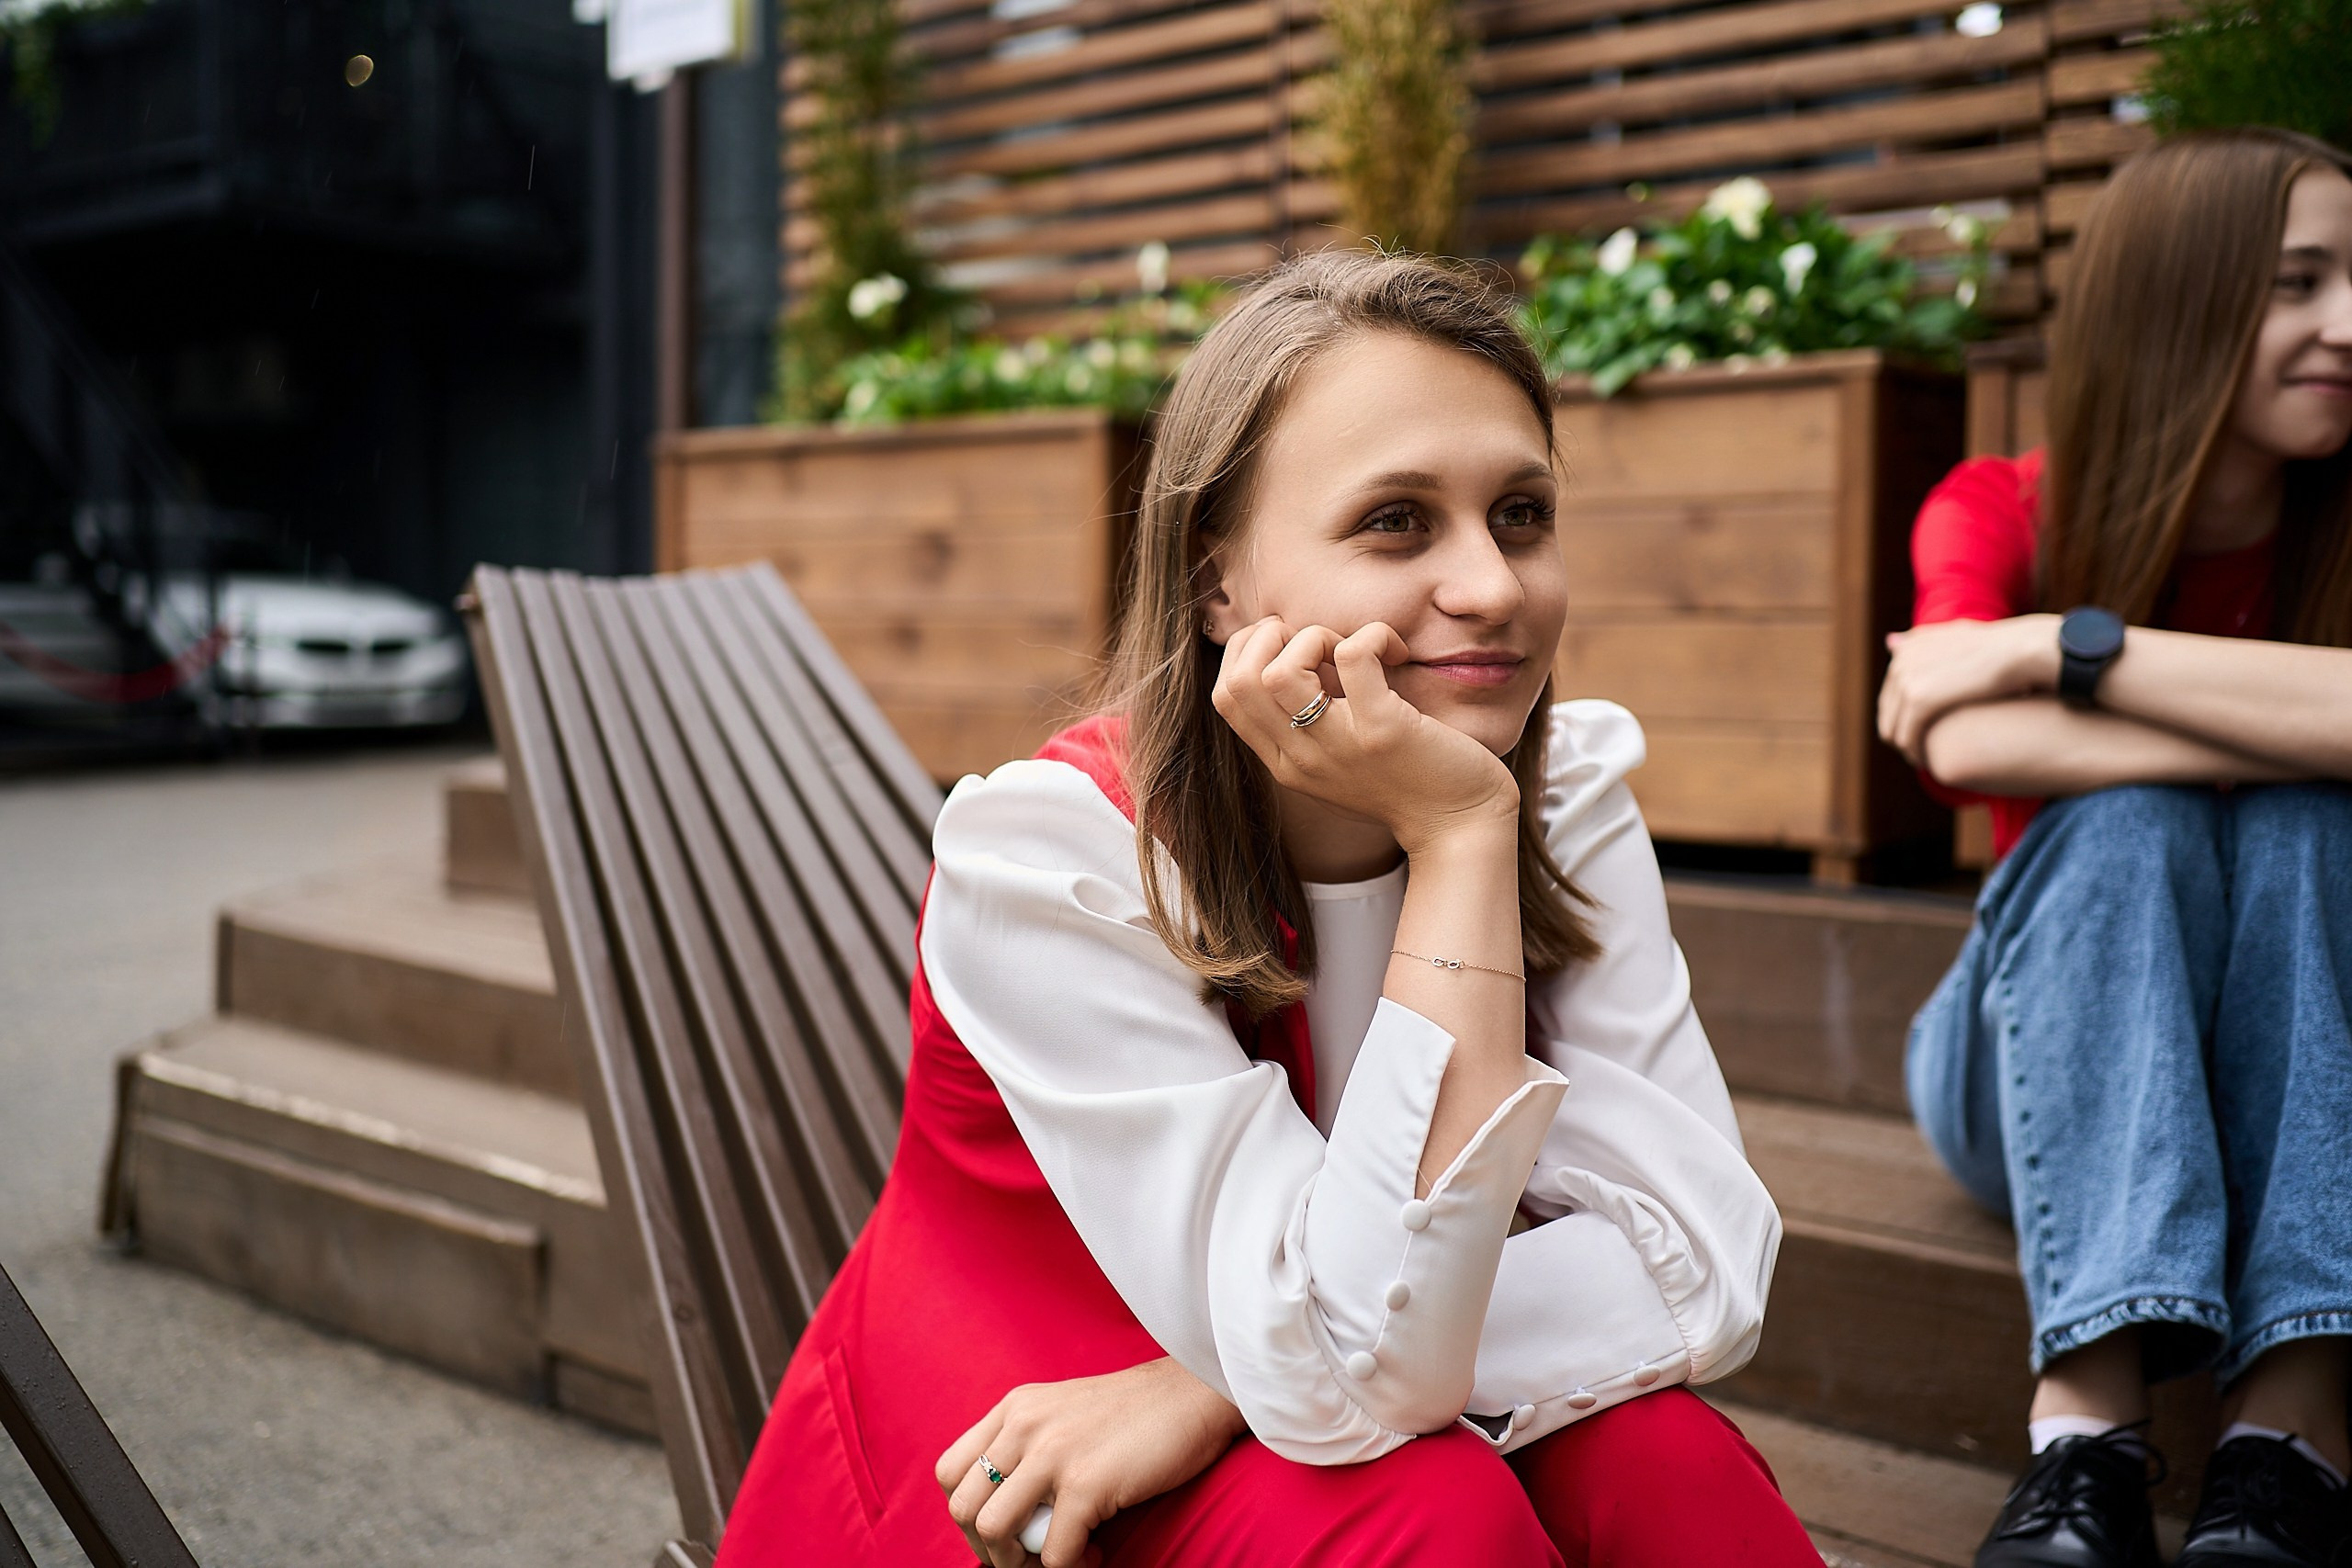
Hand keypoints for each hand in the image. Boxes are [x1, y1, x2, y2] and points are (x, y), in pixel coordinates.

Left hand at [936, 1358, 1245, 1567]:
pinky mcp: (1087, 1483)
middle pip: (963, 1506)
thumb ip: (1029, 1453)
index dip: (968, 1514)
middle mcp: (1024, 1425)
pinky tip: (1095, 1554)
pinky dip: (1070, 1567)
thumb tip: (1000, 1525)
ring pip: (993, 1531)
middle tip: (1027, 1557)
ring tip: (1056, 1558)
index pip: (951, 1472)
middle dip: (988, 1548)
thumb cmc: (1136, 1416)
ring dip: (1017, 1563)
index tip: (1003, 1533)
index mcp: (1014, 1408)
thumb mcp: (1064, 1418)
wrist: (1195, 1394)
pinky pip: (1053, 1552)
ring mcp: (1053, 1452)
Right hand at [1210, 616, 1518, 856]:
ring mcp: (1339, 747)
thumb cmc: (1408, 783)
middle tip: (1321, 643)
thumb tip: (1293, 658)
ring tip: (1352, 650)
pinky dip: (1373, 635)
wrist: (1461, 828)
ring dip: (1315, 637)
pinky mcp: (1383, 731)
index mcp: (1286, 764)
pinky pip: (1354, 657)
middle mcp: (1302, 759)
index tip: (1293, 646)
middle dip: (1273, 637)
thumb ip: (1308, 726)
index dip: (1248, 650)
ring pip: (1281, 670)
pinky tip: (1397, 651)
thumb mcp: (1339, 763)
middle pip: (1241, 680)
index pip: (1225, 696)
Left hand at [1878, 614, 2059, 766]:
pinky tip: (1930, 764)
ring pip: (1894, 730)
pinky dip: (1916, 753)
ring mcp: (1906, 680)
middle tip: (1923, 752)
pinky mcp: (1918, 700)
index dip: (1904, 717)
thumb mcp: (1957, 634)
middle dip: (1902, 734)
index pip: (1891, 695)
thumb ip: (1922, 640)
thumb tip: (1890, 642)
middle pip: (1888, 713)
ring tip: (1928, 761)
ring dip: (1909, 748)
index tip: (1924, 733)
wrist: (2020, 651)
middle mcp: (1900, 663)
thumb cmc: (1999, 646)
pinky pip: (1907, 738)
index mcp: (1906, 650)